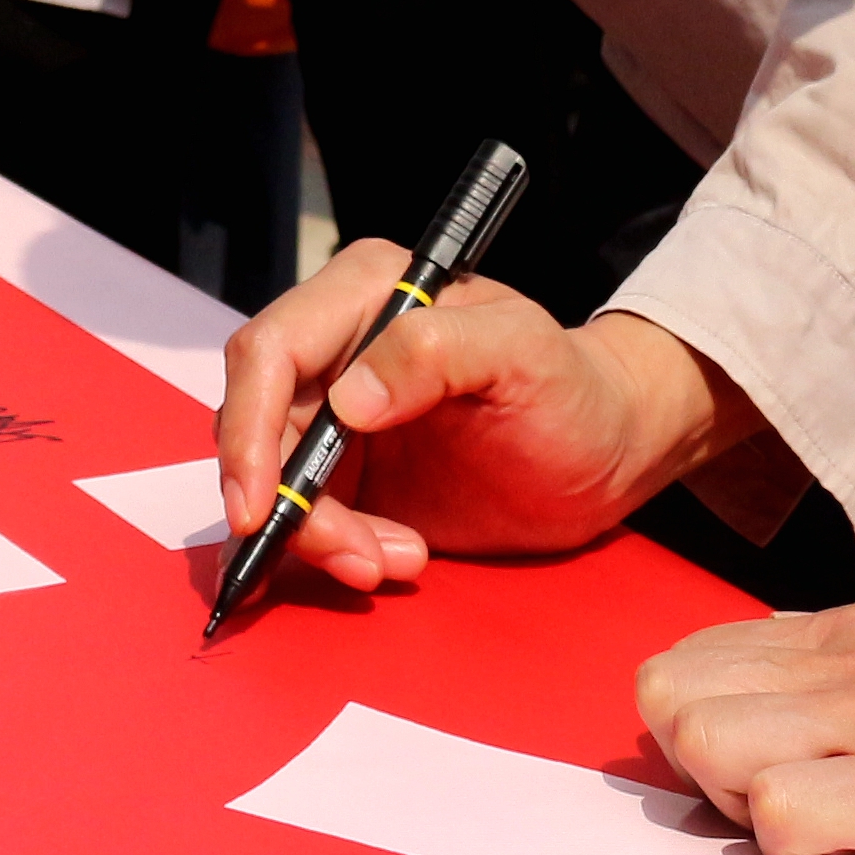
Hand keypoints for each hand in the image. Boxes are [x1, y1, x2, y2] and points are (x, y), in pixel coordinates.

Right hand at [215, 258, 722, 589]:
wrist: (605, 453)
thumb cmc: (575, 389)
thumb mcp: (524, 355)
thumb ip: (438, 351)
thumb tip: (348, 397)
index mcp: (367, 293)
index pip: (270, 351)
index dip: (249, 429)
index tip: (260, 508)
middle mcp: (336, 348)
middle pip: (260, 427)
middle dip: (293, 506)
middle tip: (359, 558)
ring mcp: (336, 415)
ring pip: (276, 484)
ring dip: (322, 538)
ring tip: (399, 560)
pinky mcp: (347, 475)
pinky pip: (306, 519)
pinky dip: (334, 552)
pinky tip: (394, 560)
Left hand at [636, 596, 854, 854]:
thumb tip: (780, 690)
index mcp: (851, 635)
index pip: (687, 665)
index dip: (698, 729)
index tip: (755, 772)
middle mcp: (847, 669)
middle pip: (672, 702)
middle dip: (700, 769)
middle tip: (778, 804)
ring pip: (706, 746)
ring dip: (740, 805)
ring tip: (822, 827)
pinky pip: (784, 816)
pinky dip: (798, 846)